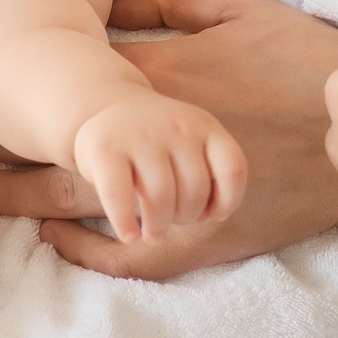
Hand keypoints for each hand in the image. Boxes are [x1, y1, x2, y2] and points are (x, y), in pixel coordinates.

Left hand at [0, 0, 337, 278]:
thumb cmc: (302, 57)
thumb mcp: (238, 5)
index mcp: (159, 74)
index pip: (66, 81)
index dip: (16, 85)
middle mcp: (153, 136)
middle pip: (54, 147)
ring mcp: (172, 192)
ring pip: (77, 201)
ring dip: (21, 195)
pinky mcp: (197, 237)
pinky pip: (123, 250)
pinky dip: (80, 245)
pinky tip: (51, 235)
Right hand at [70, 92, 246, 243]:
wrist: (107, 103)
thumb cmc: (157, 139)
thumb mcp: (192, 139)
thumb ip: (208, 170)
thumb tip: (210, 215)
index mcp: (204, 126)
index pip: (232, 168)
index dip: (227, 201)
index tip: (210, 214)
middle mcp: (176, 127)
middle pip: (195, 191)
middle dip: (186, 218)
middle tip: (172, 222)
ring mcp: (140, 136)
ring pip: (161, 197)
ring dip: (159, 227)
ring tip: (152, 233)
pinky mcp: (105, 149)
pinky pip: (119, 196)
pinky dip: (124, 222)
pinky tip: (129, 234)